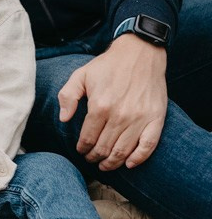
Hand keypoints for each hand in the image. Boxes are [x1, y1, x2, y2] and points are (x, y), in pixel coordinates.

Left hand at [58, 34, 167, 169]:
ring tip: (105, 165)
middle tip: (91, 159)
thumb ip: (68, 96)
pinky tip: (130, 164)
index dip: (82, 148)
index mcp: (100, 106)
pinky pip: (148, 147)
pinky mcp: (155, 119)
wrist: (140, 53)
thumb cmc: (108, 65)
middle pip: (104, 148)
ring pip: (123, 152)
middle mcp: (120, 115)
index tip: (81, 150)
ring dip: (112, 163)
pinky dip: (138, 159)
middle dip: (94, 157)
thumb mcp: (81, 75)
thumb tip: (63, 119)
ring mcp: (139, 119)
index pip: (88, 138)